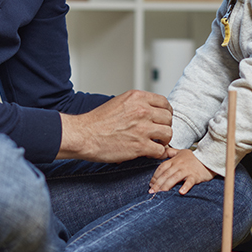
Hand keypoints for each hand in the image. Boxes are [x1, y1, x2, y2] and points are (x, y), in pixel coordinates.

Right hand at [58, 90, 172, 161]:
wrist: (83, 135)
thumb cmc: (97, 122)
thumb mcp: (119, 103)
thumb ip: (137, 105)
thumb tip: (151, 111)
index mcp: (137, 98)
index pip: (164, 103)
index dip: (165, 112)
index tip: (162, 119)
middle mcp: (142, 110)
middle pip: (168, 118)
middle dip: (164, 126)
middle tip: (158, 133)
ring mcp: (143, 128)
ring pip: (168, 134)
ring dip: (163, 140)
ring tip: (155, 143)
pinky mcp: (140, 146)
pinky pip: (160, 151)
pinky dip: (157, 154)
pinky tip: (150, 153)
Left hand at [149, 148, 215, 194]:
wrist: (209, 157)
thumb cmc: (194, 157)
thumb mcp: (181, 151)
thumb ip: (171, 152)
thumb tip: (162, 151)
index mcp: (174, 160)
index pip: (161, 168)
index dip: (155, 176)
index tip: (151, 184)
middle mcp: (178, 165)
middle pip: (165, 175)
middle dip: (157, 184)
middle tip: (152, 192)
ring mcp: (187, 170)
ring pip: (174, 178)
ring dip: (166, 186)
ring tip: (161, 193)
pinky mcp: (195, 176)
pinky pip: (189, 182)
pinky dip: (185, 187)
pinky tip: (181, 192)